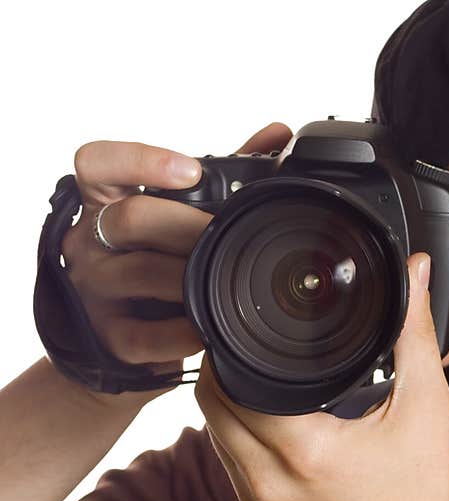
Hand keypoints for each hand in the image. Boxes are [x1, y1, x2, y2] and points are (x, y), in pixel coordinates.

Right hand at [62, 123, 292, 408]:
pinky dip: (179, 333)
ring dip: (189, 276)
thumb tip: (278, 134)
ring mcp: (92, 289)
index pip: (96, 163)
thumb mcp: (183, 214)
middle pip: (129, 219)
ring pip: (139, 273)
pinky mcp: (105, 336)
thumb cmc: (159, 261)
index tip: (192, 170)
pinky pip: (142, 335)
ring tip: (223, 277)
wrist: (126, 336)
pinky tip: (205, 331)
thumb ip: (225, 175)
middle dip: (188, 226)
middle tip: (226, 234)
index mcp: (105, 201)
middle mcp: (89, 240)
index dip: (140, 160)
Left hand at [195, 253, 448, 500]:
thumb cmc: (425, 495)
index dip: (228, 348)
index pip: (232, 384)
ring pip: (213, 438)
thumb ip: (413, 333)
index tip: (241, 324)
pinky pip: (228, 466)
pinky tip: (262, 416)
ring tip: (248, 371)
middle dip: (218, 369)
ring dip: (221, 402)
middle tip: (242, 340)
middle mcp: (270, 482)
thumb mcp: (425, 405)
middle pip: (209, 409)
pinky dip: (233, 434)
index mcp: (305, 450)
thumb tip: (413, 277)